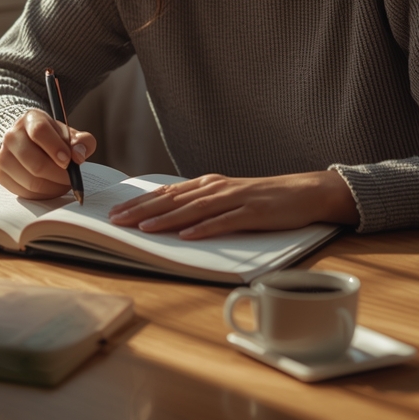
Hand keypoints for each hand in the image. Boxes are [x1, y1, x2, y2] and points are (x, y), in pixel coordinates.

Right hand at [0, 109, 96, 199]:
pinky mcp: (1, 175)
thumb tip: (79, 156)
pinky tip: (51, 188)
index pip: (39, 131)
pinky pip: (24, 193)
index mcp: (31, 119)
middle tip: (71, 179)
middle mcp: (12, 136)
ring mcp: (3, 156)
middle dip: (58, 175)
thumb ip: (82, 142)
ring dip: (53, 188)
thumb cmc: (53, 139)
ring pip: (31, 181)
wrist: (29, 142)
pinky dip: (42, 195)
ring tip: (63, 185)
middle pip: (35, 162)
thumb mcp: (70, 134)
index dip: (55, 148)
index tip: (68, 161)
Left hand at [107, 171, 358, 238]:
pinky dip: (204, 228)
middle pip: (173, 200)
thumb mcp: (226, 197)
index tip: (116, 212)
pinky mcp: (251, 212)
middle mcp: (216, 188)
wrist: (302, 192)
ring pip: (193, 210)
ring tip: (144, 227)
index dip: (140, 202)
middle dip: (142, 210)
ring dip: (167, 219)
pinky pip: (224, 221)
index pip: (166, 193)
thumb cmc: (262, 197)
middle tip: (117, 221)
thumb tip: (168, 213)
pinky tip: (188, 234)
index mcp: (207, 185)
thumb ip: (200, 203)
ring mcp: (234, 199)